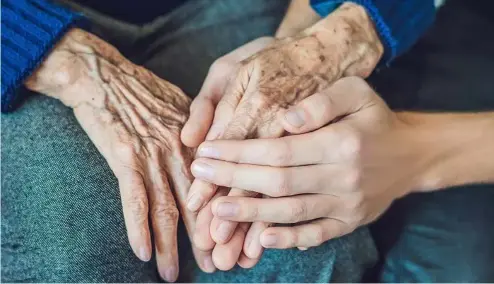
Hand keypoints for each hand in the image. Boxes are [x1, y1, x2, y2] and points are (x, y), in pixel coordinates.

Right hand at [25, 29, 213, 280]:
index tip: (235, 239)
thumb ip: (200, 135)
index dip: (227, 216)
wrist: (103, 75)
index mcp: (199, 141)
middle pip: (200, 203)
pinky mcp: (126, 158)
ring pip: (168, 208)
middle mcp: (182, 151)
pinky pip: (134, 200)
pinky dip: (138, 229)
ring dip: (172, 245)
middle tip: (219, 266)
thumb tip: (211, 158)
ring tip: (176, 273)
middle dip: (208, 238)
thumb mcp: (182, 107)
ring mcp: (154, 155)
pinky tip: (143, 253)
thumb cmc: (143, 90)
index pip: (219, 186)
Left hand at [182, 2, 382, 269]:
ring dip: (249, 214)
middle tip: (199, 176)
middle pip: (277, 183)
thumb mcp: (356, 92)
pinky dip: (288, 239)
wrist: (411, 154)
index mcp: (341, 142)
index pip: (279, 151)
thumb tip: (285, 120)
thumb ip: (321, 102)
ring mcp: (346, 205)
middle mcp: (342, 177)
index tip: (207, 151)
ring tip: (215, 210)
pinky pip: (315, 234)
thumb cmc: (375, 119)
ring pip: (290, 212)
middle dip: (233, 180)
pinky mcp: (349, 222)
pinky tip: (260, 237)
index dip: (239, 153)